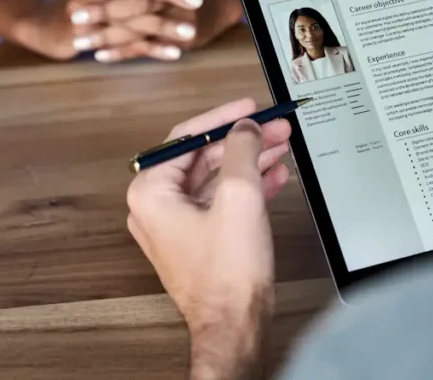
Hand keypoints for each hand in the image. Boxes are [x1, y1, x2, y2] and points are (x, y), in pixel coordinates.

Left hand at [126, 99, 291, 379]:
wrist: (235, 326)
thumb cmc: (226, 275)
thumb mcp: (239, 197)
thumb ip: (242, 151)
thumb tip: (245, 127)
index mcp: (151, 193)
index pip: (186, 138)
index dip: (222, 118)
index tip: (248, 107)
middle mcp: (157, 207)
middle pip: (203, 157)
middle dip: (242, 141)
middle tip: (273, 126)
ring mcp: (176, 226)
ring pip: (215, 178)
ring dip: (249, 161)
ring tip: (281, 145)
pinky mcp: (198, 240)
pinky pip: (221, 201)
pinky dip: (247, 186)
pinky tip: (274, 175)